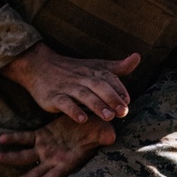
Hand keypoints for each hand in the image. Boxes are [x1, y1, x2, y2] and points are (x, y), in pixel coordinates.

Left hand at [0, 113, 116, 176]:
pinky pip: (25, 138)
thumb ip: (104, 137)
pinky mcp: (42, 135)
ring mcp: (46, 148)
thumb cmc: (101, 129)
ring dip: (10, 158)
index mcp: (67, 163)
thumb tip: (110, 137)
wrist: (92, 119)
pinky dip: (14, 139)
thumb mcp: (103, 132)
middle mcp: (53, 159)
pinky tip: (1, 139)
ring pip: (25, 156)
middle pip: (33, 173)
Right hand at [1, 42, 140, 122]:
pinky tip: (82, 119)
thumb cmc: (72, 69)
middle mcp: (81, 78)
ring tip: (108, 117)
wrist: (39, 66)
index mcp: (93, 71)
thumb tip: (137, 57)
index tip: (127, 101)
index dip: (118, 89)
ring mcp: (66, 87)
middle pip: (98, 86)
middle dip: (111, 98)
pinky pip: (64, 104)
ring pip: (83, 95)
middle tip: (123, 112)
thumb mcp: (95, 66)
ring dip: (96, 105)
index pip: (109, 78)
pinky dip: (73, 110)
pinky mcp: (53, 97)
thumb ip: (117, 67)